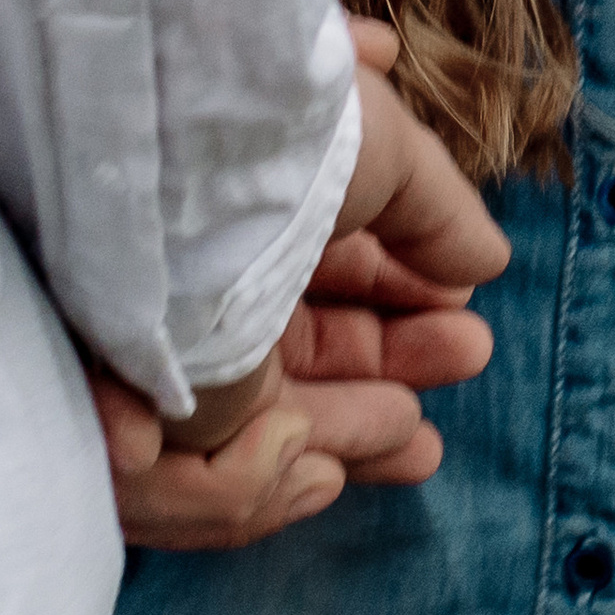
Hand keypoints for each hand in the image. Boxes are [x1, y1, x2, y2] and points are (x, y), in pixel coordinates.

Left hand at [104, 20, 504, 549]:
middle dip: (388, 387)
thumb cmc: (277, 131)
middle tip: (452, 394)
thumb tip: (485, 261)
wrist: (168, 138)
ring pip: (262, 422)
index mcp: (259, 215)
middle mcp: (206, 283)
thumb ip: (437, 214)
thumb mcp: (382, 152)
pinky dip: (263, 484)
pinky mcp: (129, 415)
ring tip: (416, 445)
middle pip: (306, 357)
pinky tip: (323, 472)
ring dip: (347, 435)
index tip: (467, 328)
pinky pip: (200, 479)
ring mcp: (167, 351)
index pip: (336, 282)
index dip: (407, 311)